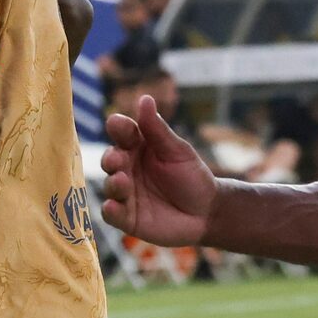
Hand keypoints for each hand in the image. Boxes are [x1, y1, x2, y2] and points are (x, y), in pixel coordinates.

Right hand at [100, 94, 215, 245]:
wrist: (207, 213)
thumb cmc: (192, 177)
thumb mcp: (177, 151)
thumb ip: (158, 129)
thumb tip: (144, 98)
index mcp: (138, 147)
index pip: (122, 133)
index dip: (119, 128)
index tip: (118, 125)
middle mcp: (127, 168)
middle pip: (110, 159)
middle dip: (110, 158)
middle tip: (117, 159)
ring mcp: (126, 194)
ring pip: (109, 185)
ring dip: (112, 183)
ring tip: (122, 181)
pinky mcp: (127, 218)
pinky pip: (111, 213)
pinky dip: (109, 210)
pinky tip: (112, 206)